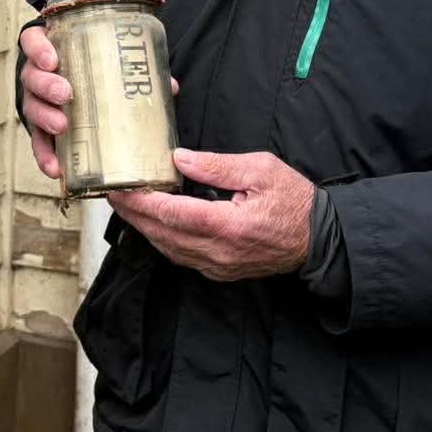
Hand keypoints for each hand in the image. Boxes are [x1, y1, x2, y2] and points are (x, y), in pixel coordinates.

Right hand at [19, 24, 177, 182]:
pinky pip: (39, 142)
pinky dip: (45, 155)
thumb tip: (170, 86)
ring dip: (45, 117)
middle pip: (32, 76)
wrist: (83, 87)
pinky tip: (56, 168)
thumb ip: (134, 71)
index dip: (38, 49)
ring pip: (32, 107)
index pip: (33, 41)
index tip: (53, 59)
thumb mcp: (107, 63)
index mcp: (52, 50)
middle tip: (66, 94)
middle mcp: (38, 75)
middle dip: (47, 85)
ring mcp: (37, 102)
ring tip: (62, 126)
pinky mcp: (40, 128)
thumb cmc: (94, 70)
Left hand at [106, 149, 313, 282]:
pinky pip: (182, 257)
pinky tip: (152, 225)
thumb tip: (179, 158)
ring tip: (126, 206)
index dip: (142, 201)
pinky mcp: (220, 272)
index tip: (121, 187)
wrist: (319, 240)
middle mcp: (220, 252)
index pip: (173, 214)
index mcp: (230, 225)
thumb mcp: (261, 169)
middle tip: (112, 194)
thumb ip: (217, 165)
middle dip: (134, 214)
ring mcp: (219, 266)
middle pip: (163, 234)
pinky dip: (162, 240)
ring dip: (144, 228)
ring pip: (168, 249)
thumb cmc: (295, 201)